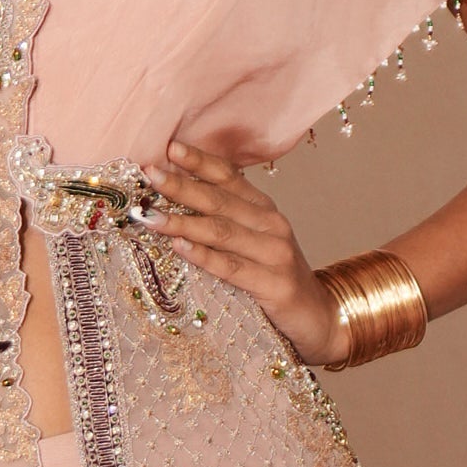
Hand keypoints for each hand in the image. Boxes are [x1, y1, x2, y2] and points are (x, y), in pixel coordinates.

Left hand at [143, 142, 347, 366]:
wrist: (317, 318)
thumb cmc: (274, 279)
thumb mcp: (254, 243)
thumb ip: (224, 222)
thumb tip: (172, 203)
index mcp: (264, 210)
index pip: (229, 177)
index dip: (200, 161)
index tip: (169, 147)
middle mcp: (272, 225)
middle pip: (220, 200)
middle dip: (181, 185)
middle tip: (149, 174)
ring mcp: (275, 254)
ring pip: (221, 231)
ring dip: (182, 221)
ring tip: (150, 215)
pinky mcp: (274, 285)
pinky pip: (231, 267)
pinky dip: (203, 255)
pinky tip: (179, 246)